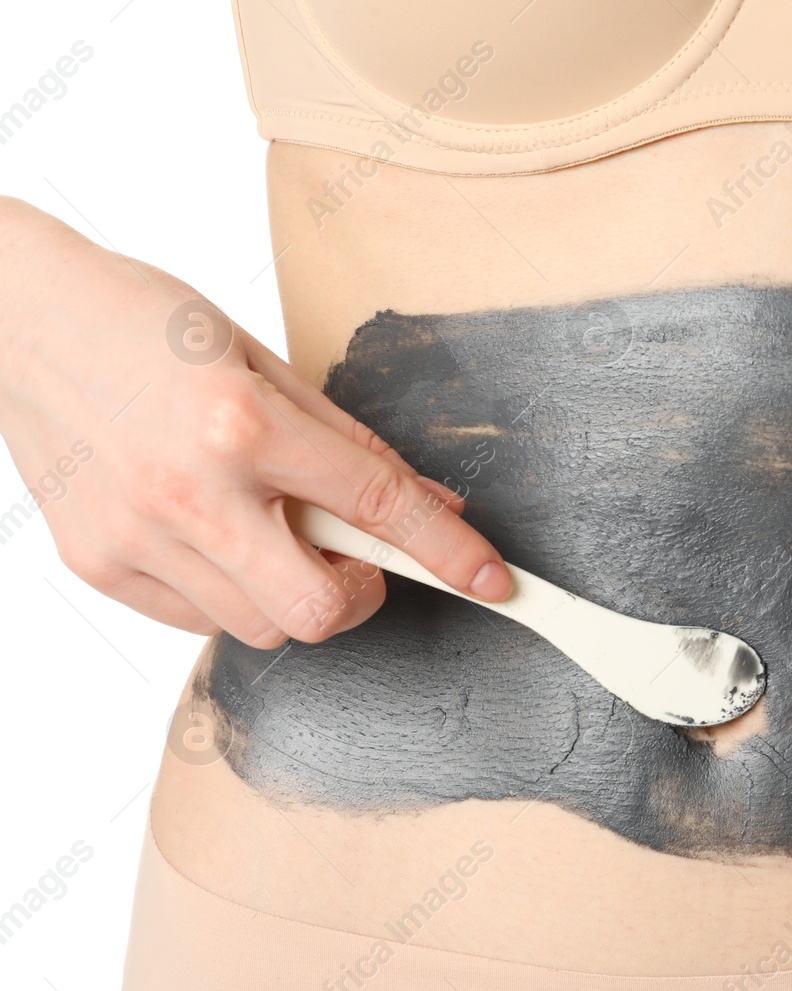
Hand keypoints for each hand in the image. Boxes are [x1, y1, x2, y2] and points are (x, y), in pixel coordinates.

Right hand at [0, 199, 512, 647]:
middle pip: (317, 611)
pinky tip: (212, 533)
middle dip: (361, 594)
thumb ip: (354, 445)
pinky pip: (196, 620)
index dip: (451, 554)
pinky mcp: (95, 564)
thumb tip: (433, 505)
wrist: (15, 316)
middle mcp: (188, 491)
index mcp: (242, 424)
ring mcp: (134, 537)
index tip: (498, 583)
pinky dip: (228, 592)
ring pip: (259, 627)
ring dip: (290, 592)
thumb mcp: (266, 363)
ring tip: (264, 523)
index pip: (378, 508)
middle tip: (355, 555)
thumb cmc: (147, 324)